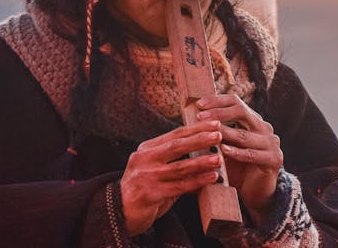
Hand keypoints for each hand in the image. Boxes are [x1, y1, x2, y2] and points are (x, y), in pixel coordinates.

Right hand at [120, 120, 223, 235]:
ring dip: (201, 162)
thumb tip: (204, 157)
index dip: (196, 129)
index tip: (214, 124)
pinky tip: (210, 178)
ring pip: (179, 167)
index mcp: (146, 149)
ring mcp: (146, 177)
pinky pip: (179, 186)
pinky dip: (197, 182)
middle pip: (177, 146)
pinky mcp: (150, 194)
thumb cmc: (142, 189)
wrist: (119, 213)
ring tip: (218, 159)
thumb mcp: (154, 170)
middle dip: (200, 139)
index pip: (174, 135)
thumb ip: (174, 162)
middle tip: (219, 135)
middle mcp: (144, 159)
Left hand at [196, 94, 282, 222]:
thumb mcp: (224, 146)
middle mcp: (264, 128)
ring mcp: (271, 143)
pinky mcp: (273, 160)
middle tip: (200, 117)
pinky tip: (223, 151)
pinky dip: (236, 152)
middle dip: (218, 113)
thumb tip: (190, 120)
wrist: (255, 192)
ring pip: (244, 134)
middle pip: (241, 111)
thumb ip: (214, 133)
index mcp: (253, 120)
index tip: (199, 104)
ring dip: (225, 133)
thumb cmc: (235, 167)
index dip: (217, 101)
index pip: (236, 102)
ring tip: (208, 133)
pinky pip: (251, 154)